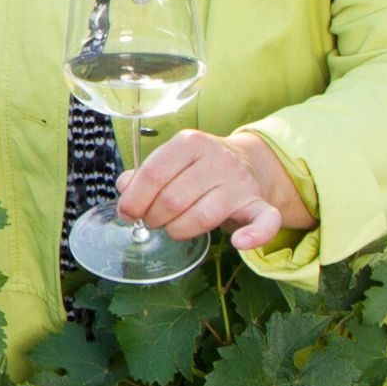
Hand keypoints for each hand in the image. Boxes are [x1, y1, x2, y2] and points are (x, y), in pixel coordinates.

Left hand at [114, 128, 313, 252]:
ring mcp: (240, 182)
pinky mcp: (259, 205)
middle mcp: (217, 158)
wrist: (248, 165)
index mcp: (190, 142)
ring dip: (179, 230)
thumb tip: (123, 186)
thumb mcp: (171, 162)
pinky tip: (240, 243)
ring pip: (203, 216)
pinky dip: (254, 236)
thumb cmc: (199, 169)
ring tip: (173, 229)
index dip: (134, 199)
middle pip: (174, 198)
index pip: (154, 174)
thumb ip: (145, 174)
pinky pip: (263, 222)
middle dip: (154, 217)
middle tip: (152, 221)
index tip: (127, 213)